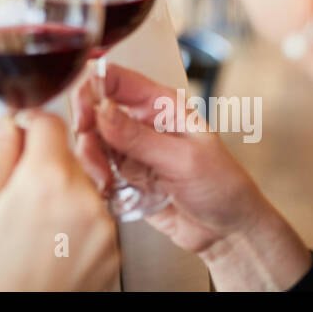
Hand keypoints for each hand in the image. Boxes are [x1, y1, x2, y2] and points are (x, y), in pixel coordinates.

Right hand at [0, 112, 119, 290]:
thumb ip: (1, 155)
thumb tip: (12, 126)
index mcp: (45, 179)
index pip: (51, 122)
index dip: (30, 122)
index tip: (21, 130)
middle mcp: (82, 199)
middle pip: (68, 155)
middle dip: (43, 164)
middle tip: (17, 193)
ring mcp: (102, 227)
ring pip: (83, 186)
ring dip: (62, 193)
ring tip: (33, 226)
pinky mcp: (112, 250)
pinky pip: (94, 217)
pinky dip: (76, 222)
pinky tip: (50, 243)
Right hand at [72, 63, 311, 289]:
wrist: (228, 232)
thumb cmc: (223, 187)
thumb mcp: (183, 159)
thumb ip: (139, 137)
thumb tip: (101, 111)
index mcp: (161, 104)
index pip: (115, 79)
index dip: (91, 88)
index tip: (83, 114)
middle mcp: (141, 122)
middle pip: (94, 112)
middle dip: (87, 134)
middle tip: (93, 157)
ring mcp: (131, 149)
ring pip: (91, 142)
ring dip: (90, 161)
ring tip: (105, 182)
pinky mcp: (125, 175)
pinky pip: (96, 169)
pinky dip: (94, 179)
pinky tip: (107, 190)